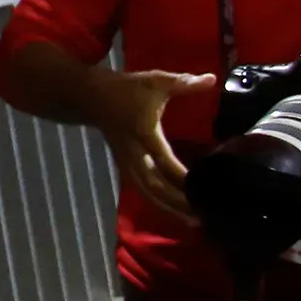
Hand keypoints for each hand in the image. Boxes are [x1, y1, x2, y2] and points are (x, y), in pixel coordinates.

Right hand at [93, 67, 215, 220]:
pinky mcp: (125, 164)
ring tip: (192, 220)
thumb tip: (212, 79)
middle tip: (202, 215)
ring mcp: (127, 161)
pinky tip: (173, 209)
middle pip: (155, 186)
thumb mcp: (156, 81)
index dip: (184, 179)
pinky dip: (158, 201)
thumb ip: (184, 83)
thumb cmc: (125, 88)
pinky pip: (142, 188)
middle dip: (177, 202)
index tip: (205, 188)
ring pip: (147, 191)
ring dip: (168, 207)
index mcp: (144, 134)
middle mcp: (134, 153)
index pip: (165, 162)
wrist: (88, 95)